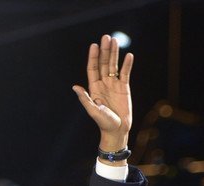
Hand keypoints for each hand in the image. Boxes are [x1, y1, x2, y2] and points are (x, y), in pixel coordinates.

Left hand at [71, 34, 133, 149]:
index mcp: (94, 88)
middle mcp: (103, 84)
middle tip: (106, 37)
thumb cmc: (103, 123)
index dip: (93, 57)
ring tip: (115, 41)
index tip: (94, 45)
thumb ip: (85, 99)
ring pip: (114, 66)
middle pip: (104, 64)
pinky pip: (125, 73)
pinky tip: (129, 55)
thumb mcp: (93, 111)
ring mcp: (114, 85)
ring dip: (115, 53)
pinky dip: (127, 65)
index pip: (93, 69)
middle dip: (104, 51)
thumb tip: (75, 87)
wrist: (117, 130)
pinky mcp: (124, 88)